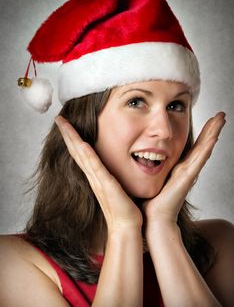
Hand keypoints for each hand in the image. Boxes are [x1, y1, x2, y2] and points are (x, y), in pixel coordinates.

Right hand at [55, 116, 142, 231]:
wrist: (126, 226)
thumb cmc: (124, 208)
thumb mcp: (116, 186)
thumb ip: (111, 175)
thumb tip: (115, 164)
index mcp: (95, 175)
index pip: (81, 152)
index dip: (73, 138)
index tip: (66, 124)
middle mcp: (92, 176)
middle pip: (76, 150)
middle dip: (67, 133)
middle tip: (58, 118)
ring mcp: (97, 180)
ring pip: (81, 154)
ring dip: (72, 138)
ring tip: (63, 123)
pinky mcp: (106, 185)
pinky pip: (95, 167)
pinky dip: (87, 155)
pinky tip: (81, 143)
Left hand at [143, 112, 225, 224]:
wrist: (152, 218)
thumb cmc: (150, 201)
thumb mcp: (149, 177)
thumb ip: (149, 166)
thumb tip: (137, 153)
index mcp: (178, 168)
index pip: (192, 147)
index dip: (202, 133)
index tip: (208, 120)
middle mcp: (186, 169)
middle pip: (202, 145)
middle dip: (212, 129)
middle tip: (221, 115)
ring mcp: (188, 173)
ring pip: (204, 148)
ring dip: (213, 133)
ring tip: (221, 119)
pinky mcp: (187, 177)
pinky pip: (198, 159)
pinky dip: (206, 147)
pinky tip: (213, 137)